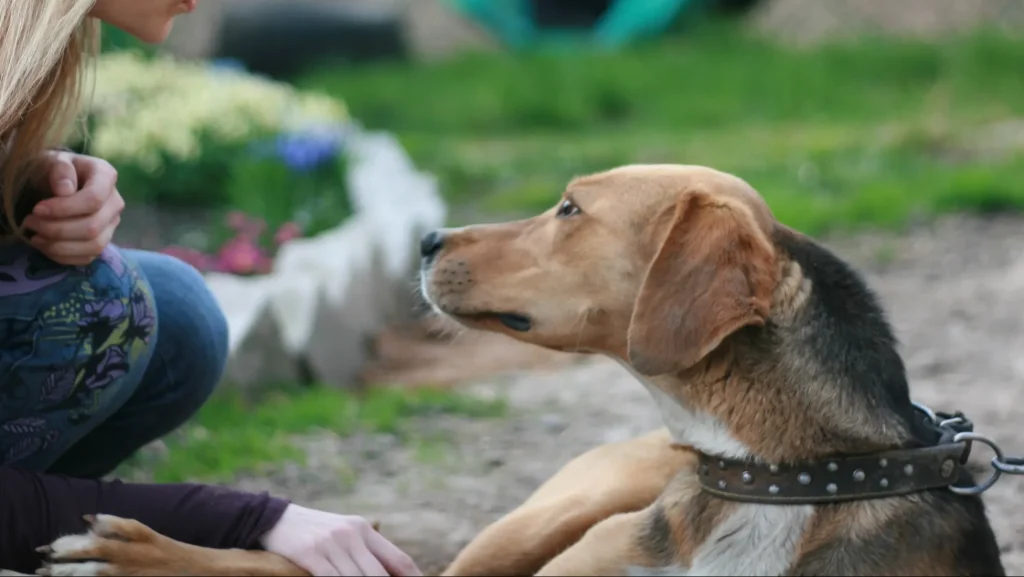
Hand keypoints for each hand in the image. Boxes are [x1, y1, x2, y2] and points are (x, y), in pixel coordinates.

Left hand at [22, 150, 123, 265]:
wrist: (59, 181)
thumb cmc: (55, 170)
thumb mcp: (53, 160)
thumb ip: (60, 170)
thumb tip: (65, 191)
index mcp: (106, 176)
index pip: (93, 199)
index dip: (64, 209)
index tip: (37, 209)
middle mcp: (115, 202)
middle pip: (93, 227)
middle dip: (57, 229)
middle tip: (30, 222)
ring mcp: (111, 224)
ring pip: (93, 246)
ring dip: (59, 246)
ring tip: (35, 236)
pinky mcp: (103, 241)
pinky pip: (87, 257)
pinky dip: (62, 256)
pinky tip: (44, 244)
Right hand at [261, 505, 420, 576]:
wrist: (274, 519)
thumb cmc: (314, 533)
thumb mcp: (344, 535)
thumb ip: (366, 552)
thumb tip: (391, 573)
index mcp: (365, 529)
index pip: (399, 560)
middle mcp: (352, 534)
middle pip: (381, 574)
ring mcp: (332, 543)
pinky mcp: (311, 553)